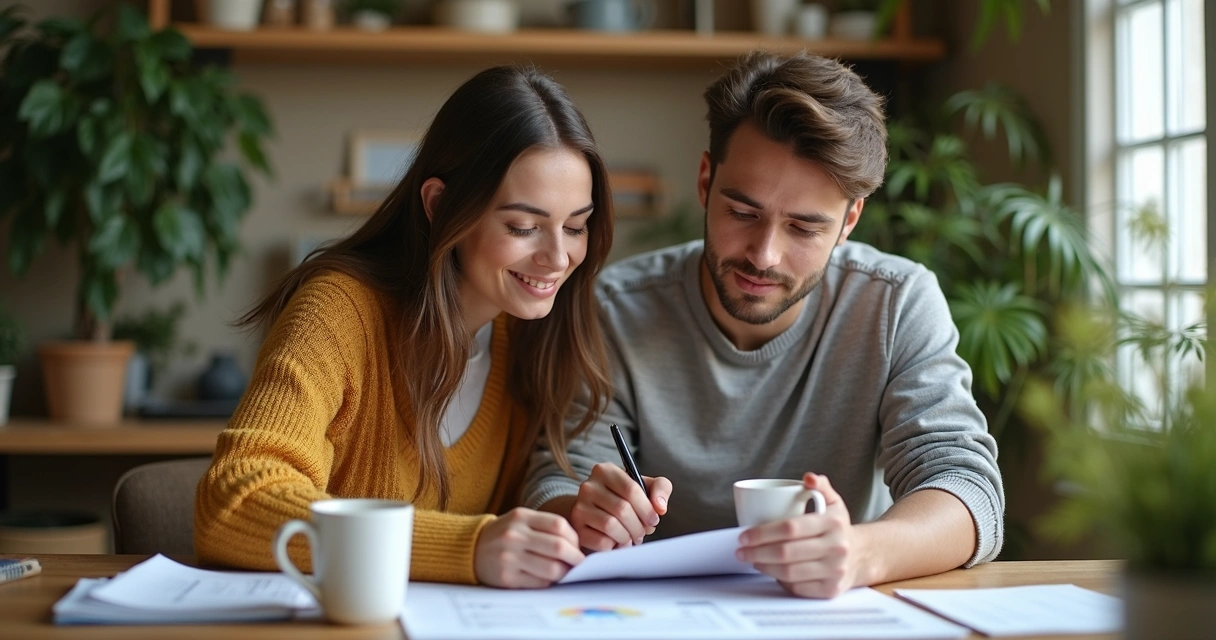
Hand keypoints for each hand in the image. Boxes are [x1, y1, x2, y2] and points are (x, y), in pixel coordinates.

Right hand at [474, 507, 584, 587]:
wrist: (470, 548)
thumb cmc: (504, 534)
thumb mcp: (520, 521)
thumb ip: (545, 527)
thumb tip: (577, 545)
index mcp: (521, 517)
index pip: (558, 525)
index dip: (574, 537)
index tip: (578, 546)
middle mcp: (514, 536)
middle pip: (558, 547)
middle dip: (575, 557)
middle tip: (580, 562)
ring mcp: (510, 557)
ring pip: (551, 568)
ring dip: (565, 572)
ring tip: (565, 571)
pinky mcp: (507, 578)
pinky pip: (539, 582)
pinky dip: (549, 582)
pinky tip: (549, 578)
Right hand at [570, 462, 671, 550]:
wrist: (596, 515)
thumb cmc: (625, 500)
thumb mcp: (645, 488)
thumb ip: (661, 488)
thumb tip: (660, 507)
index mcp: (605, 471)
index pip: (631, 489)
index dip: (647, 509)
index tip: (653, 519)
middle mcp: (588, 486)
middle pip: (622, 509)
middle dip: (639, 526)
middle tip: (642, 532)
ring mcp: (579, 507)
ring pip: (611, 526)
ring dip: (628, 537)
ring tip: (631, 538)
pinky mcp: (577, 529)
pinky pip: (601, 542)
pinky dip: (615, 546)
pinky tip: (617, 542)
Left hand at [735, 473, 859, 597]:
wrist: (862, 556)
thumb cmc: (838, 527)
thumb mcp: (833, 502)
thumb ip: (820, 486)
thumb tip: (808, 477)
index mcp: (833, 523)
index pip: (790, 528)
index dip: (762, 533)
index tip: (745, 535)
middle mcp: (836, 548)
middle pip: (786, 553)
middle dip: (757, 552)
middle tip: (741, 551)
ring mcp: (835, 571)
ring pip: (790, 573)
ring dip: (764, 567)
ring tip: (752, 560)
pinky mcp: (830, 590)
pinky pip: (798, 588)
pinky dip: (780, 581)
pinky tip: (771, 572)